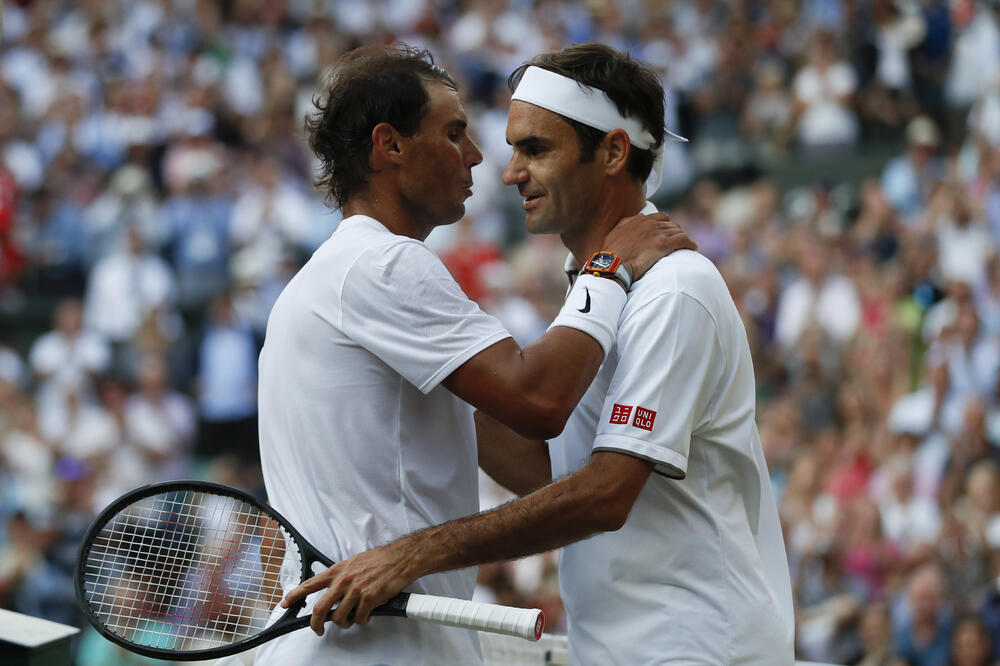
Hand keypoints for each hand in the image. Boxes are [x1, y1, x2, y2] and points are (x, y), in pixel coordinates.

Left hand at [280, 542, 414, 635]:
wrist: (400, 558)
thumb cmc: (380, 559)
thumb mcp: (354, 562)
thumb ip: (341, 575)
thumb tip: (333, 589)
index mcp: (337, 571)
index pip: (309, 584)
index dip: (294, 596)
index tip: (285, 604)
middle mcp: (343, 581)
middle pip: (319, 609)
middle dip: (315, 624)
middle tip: (318, 629)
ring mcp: (356, 591)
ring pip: (339, 618)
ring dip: (345, 623)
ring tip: (352, 618)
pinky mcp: (369, 599)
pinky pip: (359, 619)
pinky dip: (362, 620)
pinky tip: (367, 614)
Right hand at [602, 212, 695, 280]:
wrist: (613, 264)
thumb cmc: (611, 252)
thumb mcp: (615, 232)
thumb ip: (627, 222)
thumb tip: (638, 217)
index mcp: (640, 220)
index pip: (661, 217)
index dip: (667, 224)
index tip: (668, 232)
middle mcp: (650, 223)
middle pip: (672, 224)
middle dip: (676, 232)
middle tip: (679, 241)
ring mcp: (658, 234)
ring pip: (679, 232)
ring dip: (683, 238)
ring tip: (686, 245)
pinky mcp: (664, 245)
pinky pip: (683, 240)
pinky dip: (690, 243)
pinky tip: (693, 247)